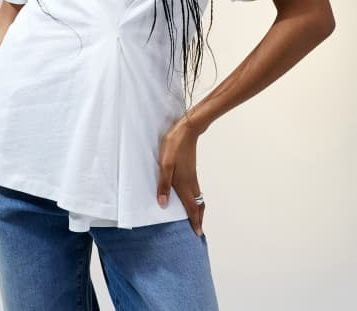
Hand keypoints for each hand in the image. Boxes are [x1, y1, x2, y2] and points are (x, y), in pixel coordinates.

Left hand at [156, 118, 204, 235]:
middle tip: (198, 229)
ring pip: (198, 197)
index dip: (195, 221)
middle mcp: (191, 183)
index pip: (192, 208)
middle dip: (199, 218)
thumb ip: (164, 185)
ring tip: (195, 217)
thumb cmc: (174, 146)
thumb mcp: (165, 165)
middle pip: (198, 205)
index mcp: (184, 184)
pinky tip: (188, 197)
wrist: (187, 130)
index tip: (198, 234)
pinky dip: (195, 199)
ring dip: (198, 209)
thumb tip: (163, 204)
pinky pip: (195, 190)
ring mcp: (192, 176)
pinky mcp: (191, 170)